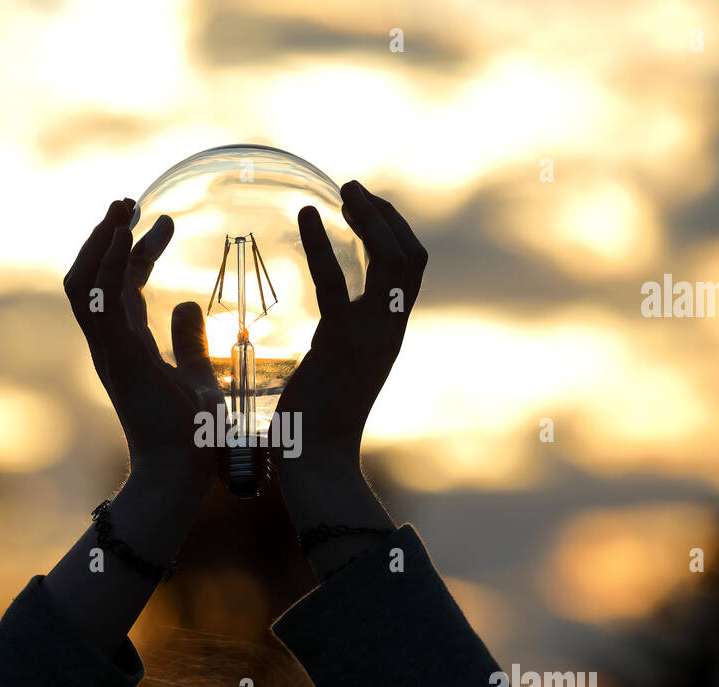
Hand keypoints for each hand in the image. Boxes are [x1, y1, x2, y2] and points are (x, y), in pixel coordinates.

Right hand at [64, 198, 223, 486]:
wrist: (181, 473)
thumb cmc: (191, 436)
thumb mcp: (198, 376)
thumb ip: (190, 342)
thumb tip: (187, 304)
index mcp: (127, 347)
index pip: (120, 287)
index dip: (135, 252)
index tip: (162, 222)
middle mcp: (110, 344)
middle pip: (92, 277)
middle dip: (105, 237)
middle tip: (128, 201)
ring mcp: (108, 350)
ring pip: (83, 283)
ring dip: (99, 241)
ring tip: (122, 206)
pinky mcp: (116, 355)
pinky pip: (99, 299)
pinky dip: (107, 262)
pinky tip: (125, 233)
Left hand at [273, 181, 427, 575]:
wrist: (316, 464)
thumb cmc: (311, 429)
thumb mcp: (330, 373)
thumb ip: (335, 345)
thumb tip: (320, 334)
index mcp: (387, 336)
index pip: (407, 274)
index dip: (392, 235)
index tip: (365, 208)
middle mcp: (388, 331)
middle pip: (410, 259)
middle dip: (386, 218)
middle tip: (354, 190)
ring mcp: (373, 336)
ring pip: (393, 262)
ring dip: (371, 219)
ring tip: (345, 189)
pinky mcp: (343, 343)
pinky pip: (338, 282)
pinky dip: (324, 244)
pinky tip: (308, 216)